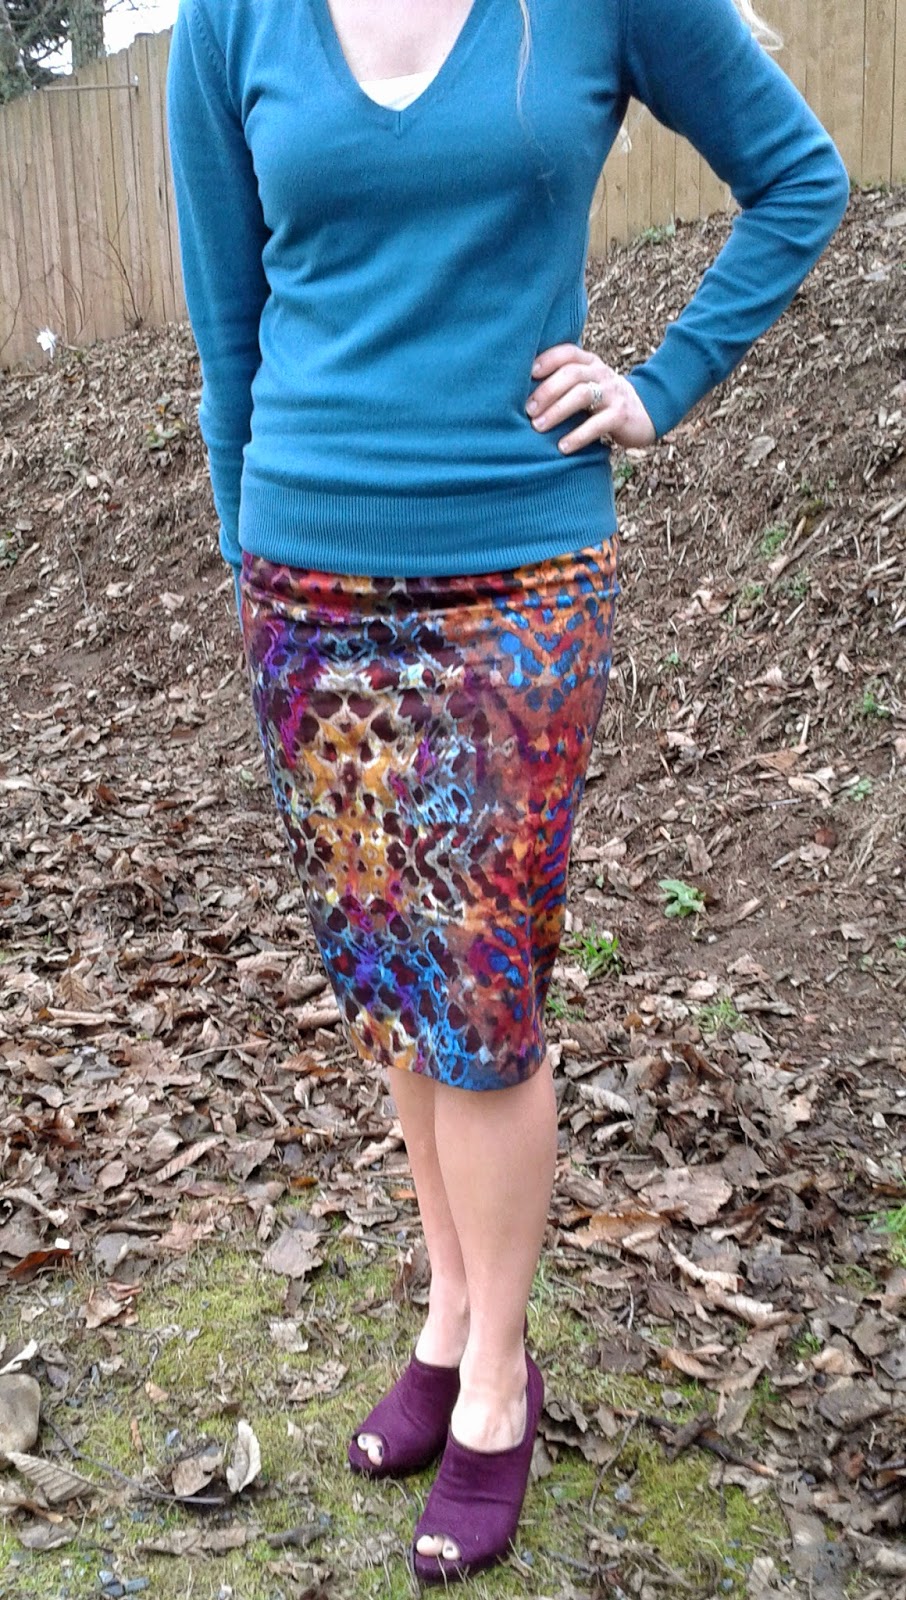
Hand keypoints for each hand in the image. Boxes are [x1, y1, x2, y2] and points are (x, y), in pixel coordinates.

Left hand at [526, 343, 656, 452]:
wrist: (645, 412)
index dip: (547, 360)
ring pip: (582, 395)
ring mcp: (613, 393)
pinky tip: (563, 447)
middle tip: (527, 410)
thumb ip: (563, 382)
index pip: (567, 352)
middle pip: (571, 373)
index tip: (527, 374)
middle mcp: (601, 373)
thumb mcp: (586, 384)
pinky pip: (598, 424)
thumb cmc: (602, 400)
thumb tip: (519, 392)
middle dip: (546, 391)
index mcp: (589, 362)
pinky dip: (578, 436)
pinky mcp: (621, 415)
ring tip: (538, 427)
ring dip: (557, 411)